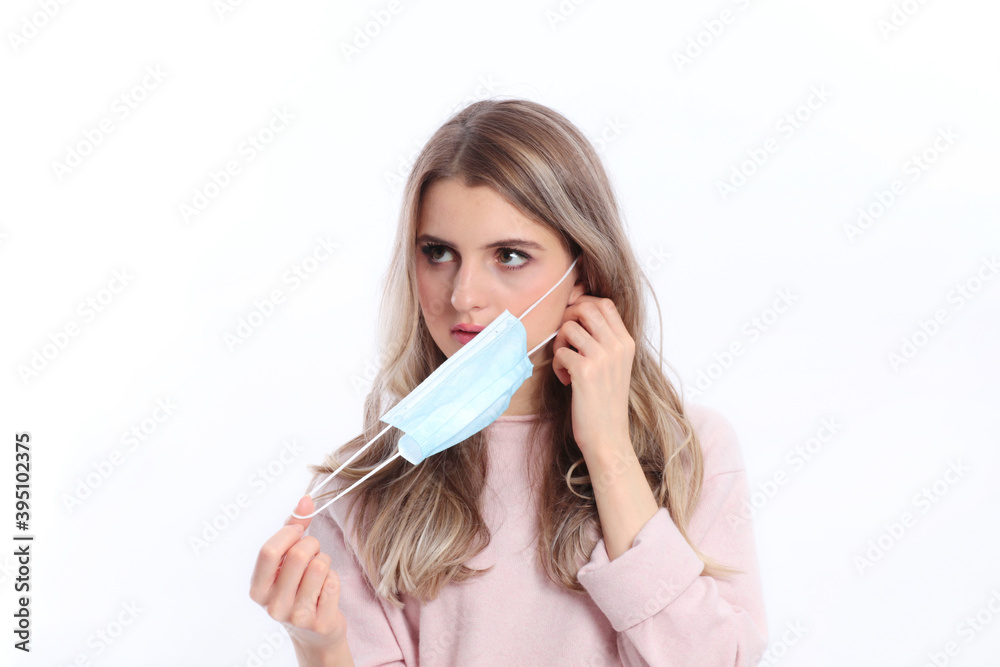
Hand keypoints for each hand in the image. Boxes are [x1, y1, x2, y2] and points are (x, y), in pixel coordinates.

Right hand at [250, 495, 348, 657]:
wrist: (313, 632)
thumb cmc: (298, 587)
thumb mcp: (286, 561)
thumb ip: (292, 529)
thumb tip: (306, 499)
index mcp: (258, 589)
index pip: (268, 551)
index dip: (289, 533)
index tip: (298, 530)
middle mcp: (273, 605)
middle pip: (299, 555)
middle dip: (312, 544)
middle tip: (313, 552)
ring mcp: (296, 616)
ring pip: (320, 566)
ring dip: (325, 561)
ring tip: (319, 572)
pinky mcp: (319, 622)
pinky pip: (334, 582)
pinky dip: (334, 579)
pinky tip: (326, 590)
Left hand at [551, 295, 635, 460]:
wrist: (608, 437)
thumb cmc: (606, 401)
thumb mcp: (615, 366)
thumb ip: (604, 340)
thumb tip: (578, 314)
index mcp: (626, 343)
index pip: (605, 304)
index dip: (583, 303)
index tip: (571, 319)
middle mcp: (617, 346)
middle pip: (585, 308)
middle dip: (567, 318)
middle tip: (564, 340)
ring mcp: (602, 358)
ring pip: (569, 327)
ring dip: (559, 343)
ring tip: (565, 362)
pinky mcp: (585, 372)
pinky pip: (560, 351)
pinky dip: (557, 364)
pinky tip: (565, 379)